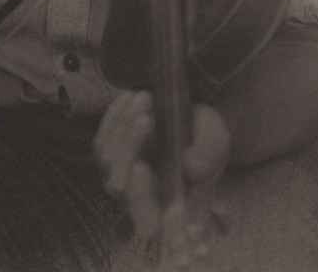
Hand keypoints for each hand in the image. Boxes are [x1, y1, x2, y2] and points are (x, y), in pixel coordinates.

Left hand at [94, 91, 229, 240]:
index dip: (140, 199)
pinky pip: (102, 140)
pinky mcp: (109, 157)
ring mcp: (120, 180)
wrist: (190, 120)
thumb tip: (191, 167)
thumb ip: (208, 157)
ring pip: (108, 159)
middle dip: (130, 148)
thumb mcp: (215, 142)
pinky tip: (130, 97)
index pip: (146, 221)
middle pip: (118, 186)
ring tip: (146, 97)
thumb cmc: (205, 140)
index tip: (142, 166)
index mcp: (169, 209)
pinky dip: (115, 116)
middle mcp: (139, 200)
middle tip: (149, 117)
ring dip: (125, 126)